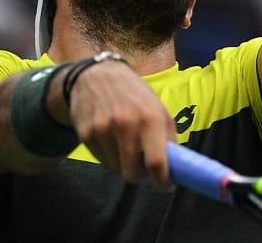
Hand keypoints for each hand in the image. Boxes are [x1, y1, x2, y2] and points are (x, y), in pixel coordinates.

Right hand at [66, 61, 176, 189]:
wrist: (98, 75)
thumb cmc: (134, 94)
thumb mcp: (158, 109)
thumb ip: (168, 138)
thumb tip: (175, 169)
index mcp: (150, 118)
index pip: (156, 162)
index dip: (162, 181)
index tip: (164, 186)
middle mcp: (126, 123)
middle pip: (132, 173)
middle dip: (140, 177)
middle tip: (143, 170)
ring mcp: (103, 128)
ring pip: (116, 169)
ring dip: (124, 165)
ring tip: (126, 147)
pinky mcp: (86, 133)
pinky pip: (101, 161)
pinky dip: (109, 158)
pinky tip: (111, 140)